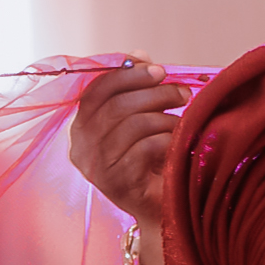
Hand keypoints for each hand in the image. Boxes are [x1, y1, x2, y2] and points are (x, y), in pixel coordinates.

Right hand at [68, 58, 189, 229]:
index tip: (158, 70)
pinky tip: (178, 141)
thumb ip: (135, 88)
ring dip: (164, 116)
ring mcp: (96, 168)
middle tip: (182, 93)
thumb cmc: (150, 161)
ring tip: (184, 119)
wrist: (159, 209)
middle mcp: (81, 148)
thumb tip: (139, 55)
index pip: (96, 91)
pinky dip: (166, 139)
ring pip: (132, 125)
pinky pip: (145, 148)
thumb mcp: (140, 120)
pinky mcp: (117, 183)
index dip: (127, 75)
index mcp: (80, 128)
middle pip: (116, 106)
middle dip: (154, 93)